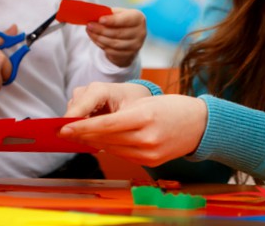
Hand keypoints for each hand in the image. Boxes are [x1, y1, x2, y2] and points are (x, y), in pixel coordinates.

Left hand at [61, 83, 206, 165]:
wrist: (200, 124)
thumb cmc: (172, 107)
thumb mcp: (146, 103)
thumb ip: (120, 115)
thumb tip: (92, 126)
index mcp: (144, 117)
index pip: (106, 125)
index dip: (82, 127)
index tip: (64, 127)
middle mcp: (147, 138)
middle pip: (106, 139)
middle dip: (83, 135)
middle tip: (64, 131)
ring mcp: (150, 153)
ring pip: (112, 149)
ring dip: (94, 143)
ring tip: (79, 135)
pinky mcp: (152, 162)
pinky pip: (124, 155)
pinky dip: (111, 148)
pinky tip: (102, 142)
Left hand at [85, 7, 145, 66]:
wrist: (128, 37)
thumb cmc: (121, 21)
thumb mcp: (118, 14)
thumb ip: (109, 14)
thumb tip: (94, 15)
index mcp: (138, 18)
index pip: (126, 20)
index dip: (113, 20)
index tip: (100, 19)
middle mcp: (140, 32)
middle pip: (118, 33)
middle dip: (101, 29)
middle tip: (89, 25)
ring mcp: (135, 45)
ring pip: (113, 43)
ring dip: (99, 37)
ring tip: (89, 31)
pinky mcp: (128, 55)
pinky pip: (111, 51)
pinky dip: (100, 44)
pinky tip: (94, 38)